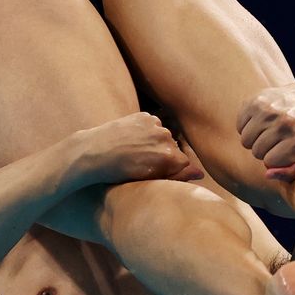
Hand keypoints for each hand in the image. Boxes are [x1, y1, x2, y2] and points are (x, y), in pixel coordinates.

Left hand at [73, 112, 203, 184]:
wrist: (93, 152)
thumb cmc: (120, 173)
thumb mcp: (149, 179)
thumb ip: (179, 175)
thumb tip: (200, 173)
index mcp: (170, 158)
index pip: (184, 163)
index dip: (170, 169)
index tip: (155, 172)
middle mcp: (166, 139)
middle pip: (175, 148)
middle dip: (163, 155)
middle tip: (142, 163)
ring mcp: (155, 125)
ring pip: (164, 135)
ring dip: (154, 142)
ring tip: (135, 151)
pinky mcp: (144, 116)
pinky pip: (153, 124)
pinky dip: (146, 131)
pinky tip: (132, 139)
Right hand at [236, 83, 294, 181]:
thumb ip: (289, 172)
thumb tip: (267, 175)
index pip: (269, 162)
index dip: (275, 158)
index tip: (285, 149)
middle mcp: (285, 122)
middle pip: (256, 151)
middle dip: (264, 149)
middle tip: (276, 139)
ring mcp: (270, 109)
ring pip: (245, 140)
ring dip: (254, 138)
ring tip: (268, 131)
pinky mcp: (256, 100)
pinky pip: (239, 125)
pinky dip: (246, 125)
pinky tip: (261, 121)